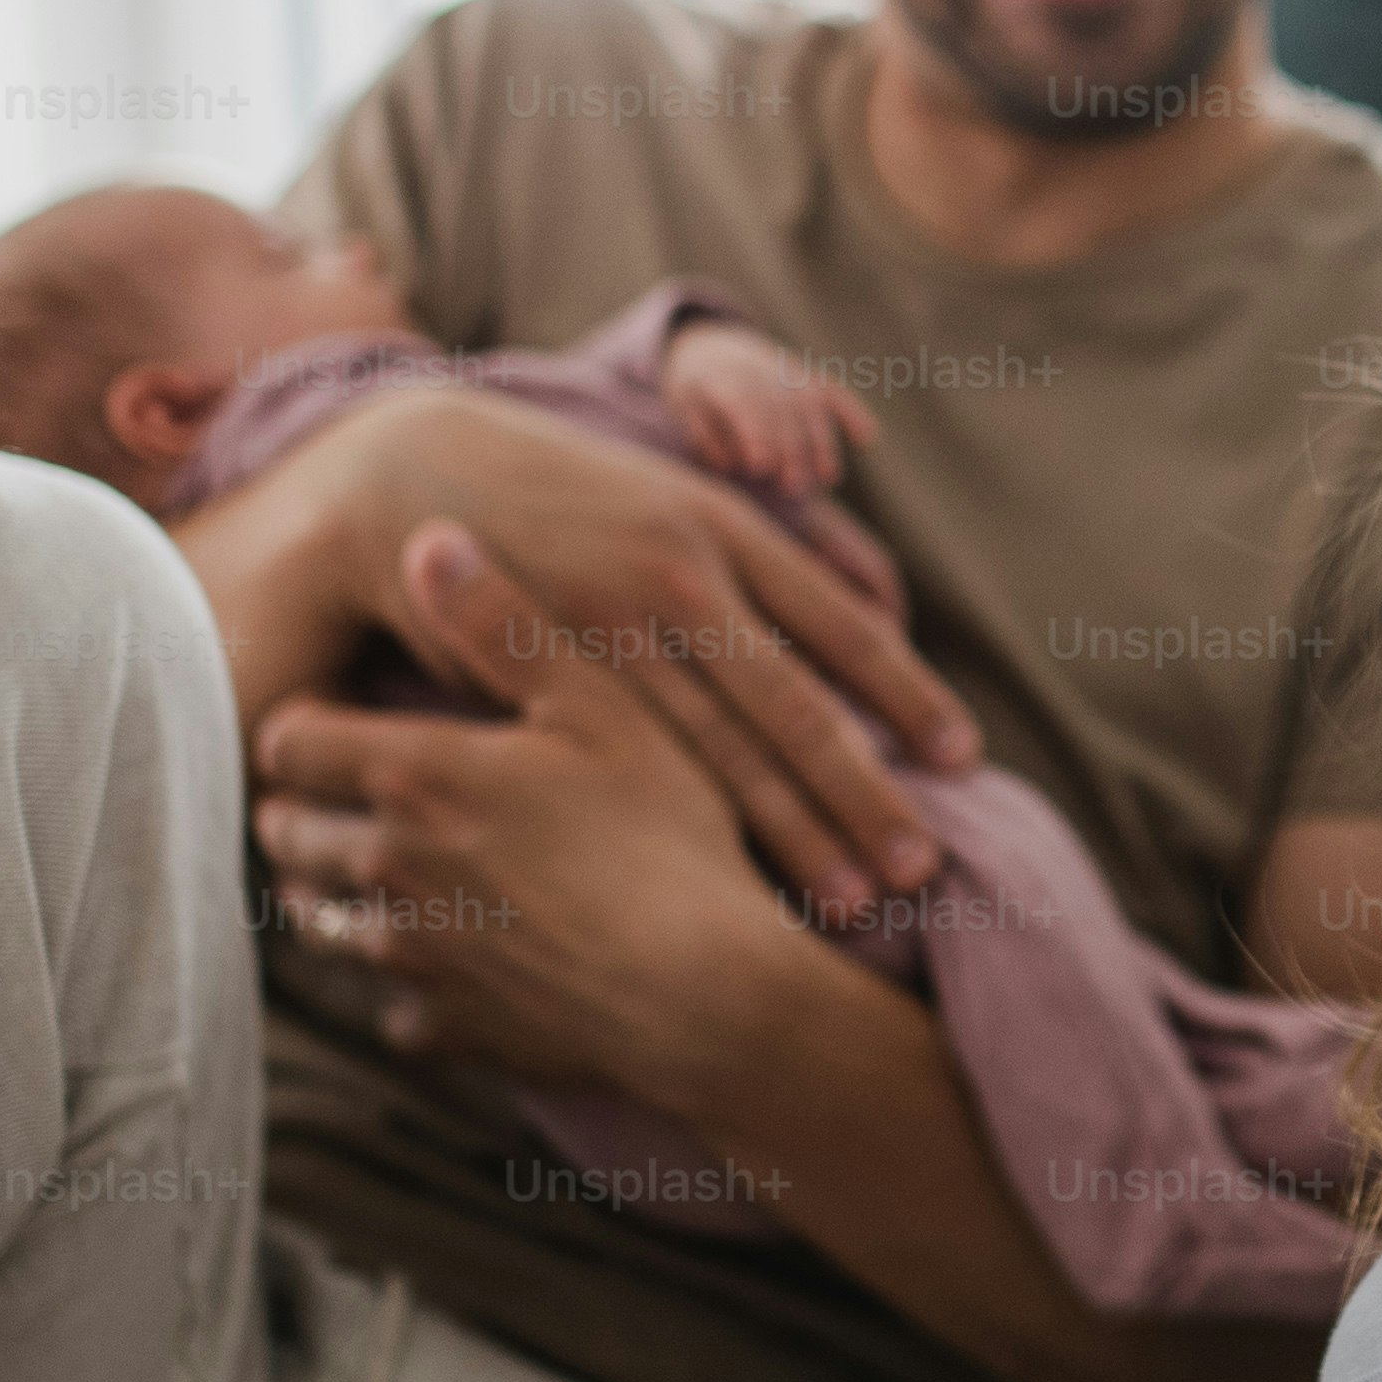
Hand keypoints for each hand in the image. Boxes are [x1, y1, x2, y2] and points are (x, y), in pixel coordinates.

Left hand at [251, 520, 844, 1107]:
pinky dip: (411, 988)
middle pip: (285, 832)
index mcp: (411, 775)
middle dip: (304, 807)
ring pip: (322, 924)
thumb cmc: (666, 833)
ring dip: (338, 895)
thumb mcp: (601, 704)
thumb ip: (504, 621)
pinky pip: (394, 1011)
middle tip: (356, 787)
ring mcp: (411, 958)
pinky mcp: (449, 1028)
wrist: (706, 992)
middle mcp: (386, 868)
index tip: (346, 715)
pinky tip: (458, 965)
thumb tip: (426, 538)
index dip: (306, 724)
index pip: (284, 741)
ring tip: (390, 872)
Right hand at [292, 382, 966, 905]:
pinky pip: (633, 765)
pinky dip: (689, 827)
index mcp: (728, 528)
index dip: (908, 695)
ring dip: (793, 832)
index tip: (965, 758)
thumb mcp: (685, 497)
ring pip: (724, 754)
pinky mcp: (543, 680)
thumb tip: (884, 594)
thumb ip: (780, 552)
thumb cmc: (574, 502)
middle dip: (863, 794)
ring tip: (849, 905)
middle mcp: (679, 578)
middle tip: (923, 870)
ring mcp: (608, 634)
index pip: (843, 625)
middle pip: (796, 708)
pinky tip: (723, 885)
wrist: (416, 476)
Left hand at [663, 316, 880, 494]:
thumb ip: (703, 433)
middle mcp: (761, 370)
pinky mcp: (809, 375)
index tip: (761, 467)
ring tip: (828, 479)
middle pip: (781, 412)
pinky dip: (853, 412)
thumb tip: (727, 464)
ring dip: (821, 443)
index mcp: (723, 377)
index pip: (744, 405)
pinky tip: (868, 438)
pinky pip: (835, 392)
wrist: (710, 342)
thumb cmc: (694, 388)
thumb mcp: (683, 405)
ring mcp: (789, 371)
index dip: (754, 435)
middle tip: (793, 489)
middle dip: (790, 451)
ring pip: (811, 407)